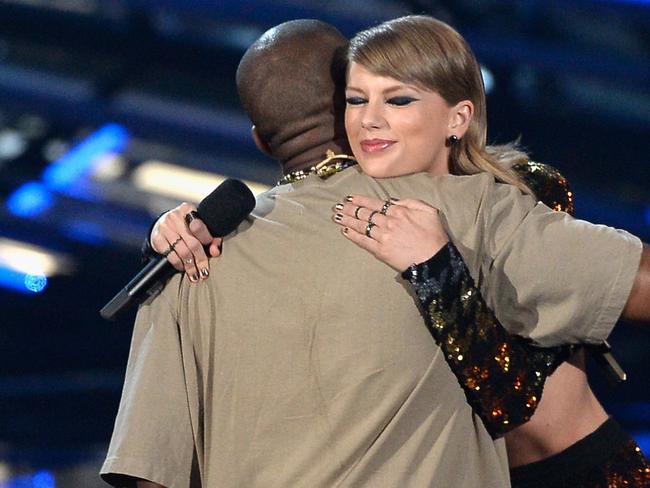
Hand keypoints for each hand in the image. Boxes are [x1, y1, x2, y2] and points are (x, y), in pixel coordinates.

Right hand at [150, 202, 222, 281]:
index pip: (199, 227)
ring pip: (182, 252)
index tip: (212, 252)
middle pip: (192, 243)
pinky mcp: (157, 238)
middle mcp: (175, 217)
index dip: (208, 241)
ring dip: (190, 266)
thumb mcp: (198, 227)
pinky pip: (171, 256)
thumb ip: (211, 237)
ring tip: (196, 275)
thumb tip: (215, 251)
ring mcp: (164, 227)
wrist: (162, 224)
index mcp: (188, 209)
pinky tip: (183, 268)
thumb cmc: (185, 226)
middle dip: (201, 260)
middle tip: (205, 272)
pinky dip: (178, 264)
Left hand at [332, 195, 448, 271]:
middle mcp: (388, 222)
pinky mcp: (380, 251)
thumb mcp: (428, 211)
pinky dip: (353, 236)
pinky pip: (363, 241)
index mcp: (399, 211)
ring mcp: (382, 237)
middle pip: (364, 213)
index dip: (361, 200)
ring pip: (361, 226)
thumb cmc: (434, 235)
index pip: (375, 203)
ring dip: (347, 220)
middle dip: (349, 209)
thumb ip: (411, 202)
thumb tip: (392, 201)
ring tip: (336, 216)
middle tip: (338, 205)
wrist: (434, 259)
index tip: (350, 198)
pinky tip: (344, 231)